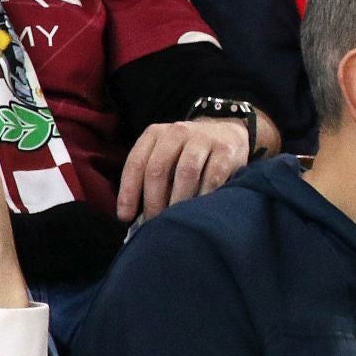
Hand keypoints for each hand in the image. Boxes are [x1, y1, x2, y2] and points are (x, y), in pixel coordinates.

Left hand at [115, 118, 251, 221]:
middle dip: (153, 200)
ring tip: (175, 221)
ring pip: (185, 173)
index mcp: (156, 134)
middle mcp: (177, 132)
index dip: (128, 191)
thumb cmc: (188, 155)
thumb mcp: (166, 156)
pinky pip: (212, 178)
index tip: (125, 216)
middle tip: (154, 224)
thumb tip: (132, 215)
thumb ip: (150, 177)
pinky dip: (203, 198)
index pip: (136, 162)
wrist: (229, 135)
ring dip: (177, 201)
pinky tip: (199, 212)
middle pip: (158, 168)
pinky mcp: (225, 151)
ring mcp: (203, 139)